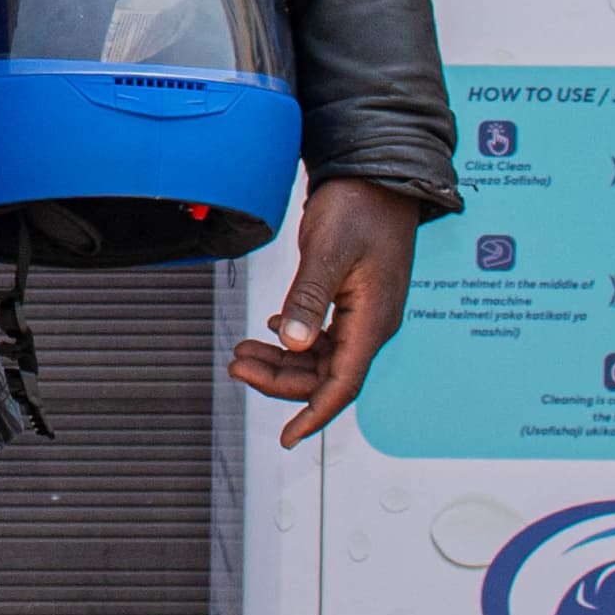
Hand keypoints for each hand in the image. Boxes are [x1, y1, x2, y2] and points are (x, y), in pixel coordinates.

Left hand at [226, 177, 419, 448]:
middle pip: (325, 375)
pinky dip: (293, 339)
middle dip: (279, 379)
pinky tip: (270, 331)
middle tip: (236, 366)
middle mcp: (371, 323)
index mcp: (372, 319)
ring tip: (241, 351)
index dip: (314, 414)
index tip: (288, 437)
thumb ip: (308, 299)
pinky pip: (323, 335)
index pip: (343, 384)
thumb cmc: (360, 206)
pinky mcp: (352, 299)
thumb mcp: (327, 252)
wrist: (379, 176)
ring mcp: (362, 312)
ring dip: (281, 360)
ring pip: (320, 356)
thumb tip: (293, 343)